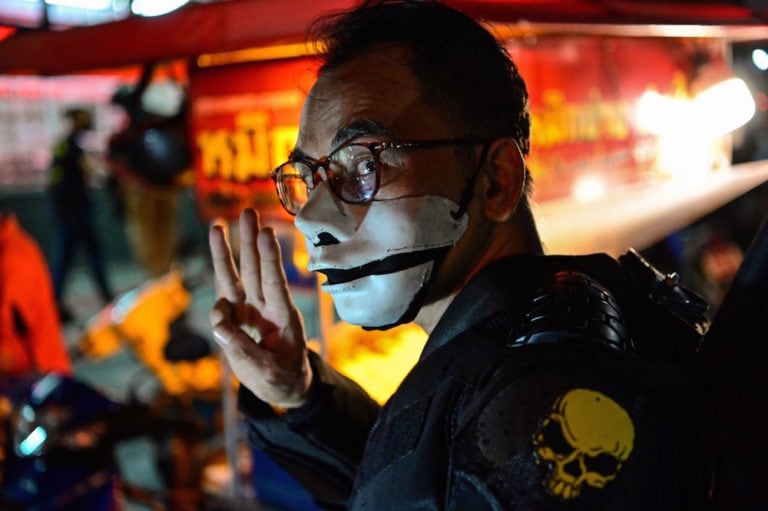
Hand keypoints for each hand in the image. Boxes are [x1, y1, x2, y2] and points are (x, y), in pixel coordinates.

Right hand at [209, 208, 311, 408]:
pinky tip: (221, 324)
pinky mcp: (234, 319)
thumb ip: (242, 349)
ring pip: (235, 277)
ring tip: (217, 225)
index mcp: (283, 316)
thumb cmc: (281, 377)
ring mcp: (249, 310)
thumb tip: (218, 324)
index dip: (270, 258)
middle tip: (248, 212)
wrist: (282, 386)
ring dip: (226, 252)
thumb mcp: (268, 371)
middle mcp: (265, 307)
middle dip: (249, 241)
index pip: (274, 282)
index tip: (267, 233)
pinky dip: (217, 310)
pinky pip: (221, 305)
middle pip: (254, 269)